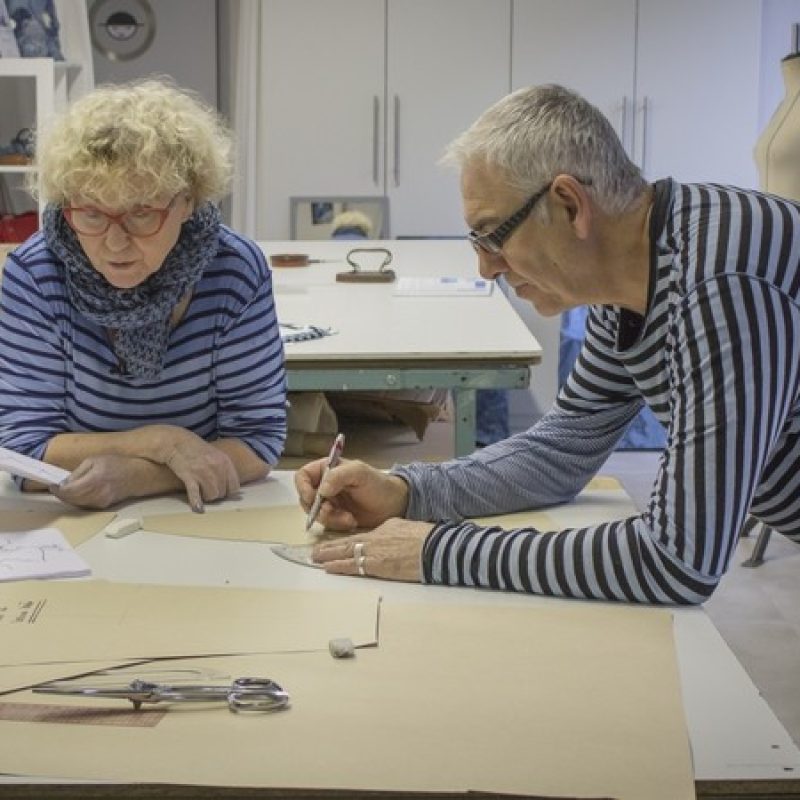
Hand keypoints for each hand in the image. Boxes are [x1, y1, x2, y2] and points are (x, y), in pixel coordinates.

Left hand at [49, 454, 138, 509]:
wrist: (138, 476)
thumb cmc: (117, 464)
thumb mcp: (95, 460)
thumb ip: (78, 472)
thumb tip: (66, 483)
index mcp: (94, 479)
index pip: (69, 491)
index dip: (58, 490)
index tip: (53, 485)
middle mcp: (97, 493)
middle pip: (71, 499)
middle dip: (62, 495)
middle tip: (58, 488)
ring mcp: (101, 501)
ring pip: (77, 504)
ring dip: (69, 498)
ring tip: (67, 490)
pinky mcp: (104, 506)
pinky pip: (85, 505)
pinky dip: (78, 500)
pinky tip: (78, 494)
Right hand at [162, 431, 239, 511]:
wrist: (176, 442)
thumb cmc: (196, 449)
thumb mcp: (216, 454)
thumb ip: (224, 468)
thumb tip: (232, 487)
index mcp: (225, 462)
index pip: (234, 487)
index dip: (228, 492)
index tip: (222, 492)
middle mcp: (217, 467)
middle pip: (222, 493)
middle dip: (216, 494)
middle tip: (208, 490)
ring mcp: (203, 472)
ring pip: (212, 496)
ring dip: (207, 497)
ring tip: (202, 493)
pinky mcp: (189, 477)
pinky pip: (196, 494)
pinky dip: (196, 502)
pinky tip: (197, 508)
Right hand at [295, 458, 408, 530]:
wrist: (393, 505)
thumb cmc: (378, 484)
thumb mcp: (360, 473)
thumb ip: (339, 476)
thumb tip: (321, 489)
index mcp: (327, 469)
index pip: (303, 476)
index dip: (303, 488)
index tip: (314, 498)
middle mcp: (324, 485)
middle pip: (306, 498)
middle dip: (318, 508)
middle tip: (332, 511)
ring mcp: (329, 502)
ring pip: (315, 514)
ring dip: (330, 518)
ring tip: (348, 518)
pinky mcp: (335, 517)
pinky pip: (326, 524)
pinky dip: (337, 525)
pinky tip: (351, 521)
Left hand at [312, 518, 433, 580]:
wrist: (434, 547)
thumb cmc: (426, 540)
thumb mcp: (405, 530)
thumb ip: (392, 533)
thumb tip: (387, 539)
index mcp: (383, 529)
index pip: (359, 536)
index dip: (345, 541)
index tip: (334, 544)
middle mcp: (375, 539)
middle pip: (348, 542)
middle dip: (330, 547)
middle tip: (315, 551)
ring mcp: (375, 552)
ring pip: (346, 553)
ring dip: (329, 556)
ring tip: (315, 558)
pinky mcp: (377, 565)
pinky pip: (353, 566)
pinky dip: (339, 566)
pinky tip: (328, 568)